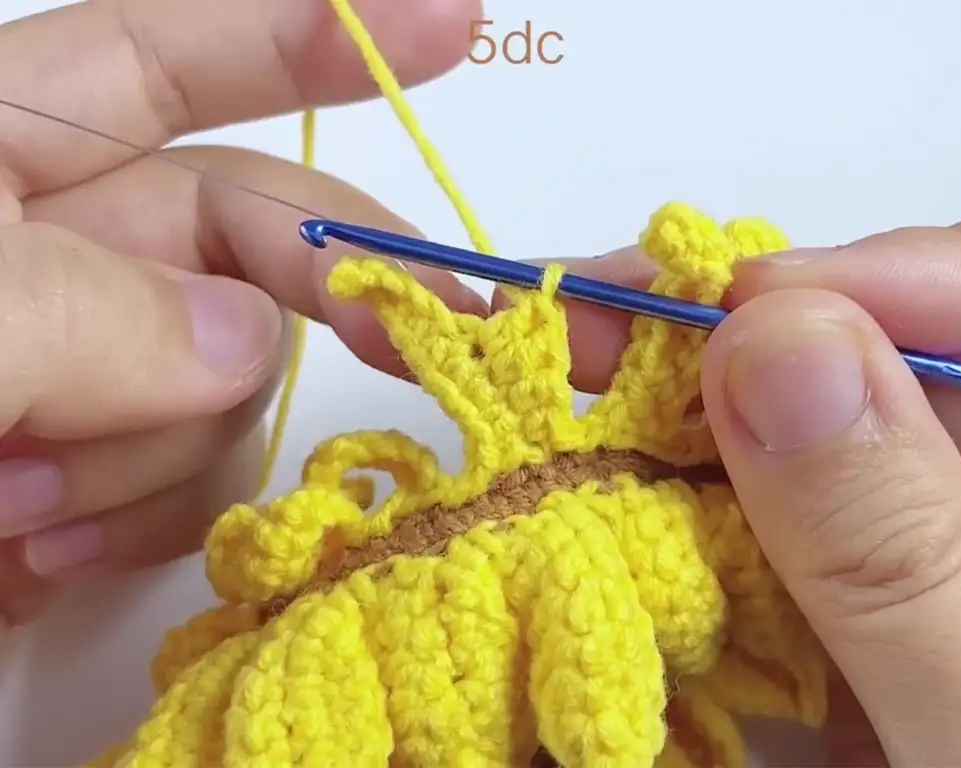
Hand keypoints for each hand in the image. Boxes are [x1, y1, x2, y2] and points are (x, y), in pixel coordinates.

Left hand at [0, 0, 486, 627]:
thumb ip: (66, 311)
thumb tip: (245, 340)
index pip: (167, 57)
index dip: (308, 35)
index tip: (446, 24)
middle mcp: (40, 254)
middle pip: (235, 239)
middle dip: (321, 282)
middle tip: (424, 325)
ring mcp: (64, 376)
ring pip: (217, 385)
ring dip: (154, 450)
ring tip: (14, 501)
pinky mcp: (66, 482)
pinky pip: (173, 486)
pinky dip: (132, 521)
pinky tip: (30, 553)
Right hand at [527, 204, 960, 765]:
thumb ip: (897, 548)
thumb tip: (769, 339)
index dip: (891, 273)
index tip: (742, 305)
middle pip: (883, 339)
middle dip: (724, 323)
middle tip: (580, 314)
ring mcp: (929, 526)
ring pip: (796, 415)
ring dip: (670, 395)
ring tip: (543, 365)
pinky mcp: (852, 579)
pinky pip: (758, 501)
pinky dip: (668, 486)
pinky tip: (581, 458)